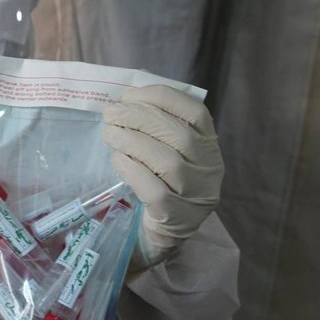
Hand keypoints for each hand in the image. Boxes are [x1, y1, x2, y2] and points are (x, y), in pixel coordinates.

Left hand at [102, 84, 222, 264]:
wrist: (160, 234)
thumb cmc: (159, 182)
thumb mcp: (163, 149)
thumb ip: (154, 119)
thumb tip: (130, 85)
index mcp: (209, 145)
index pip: (196, 112)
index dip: (162, 98)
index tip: (130, 95)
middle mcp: (210, 169)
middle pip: (179, 135)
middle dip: (139, 118)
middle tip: (110, 114)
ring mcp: (197, 196)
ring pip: (167, 162)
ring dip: (132, 142)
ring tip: (109, 134)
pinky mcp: (177, 218)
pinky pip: (154, 190)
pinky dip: (132, 170)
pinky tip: (117, 160)